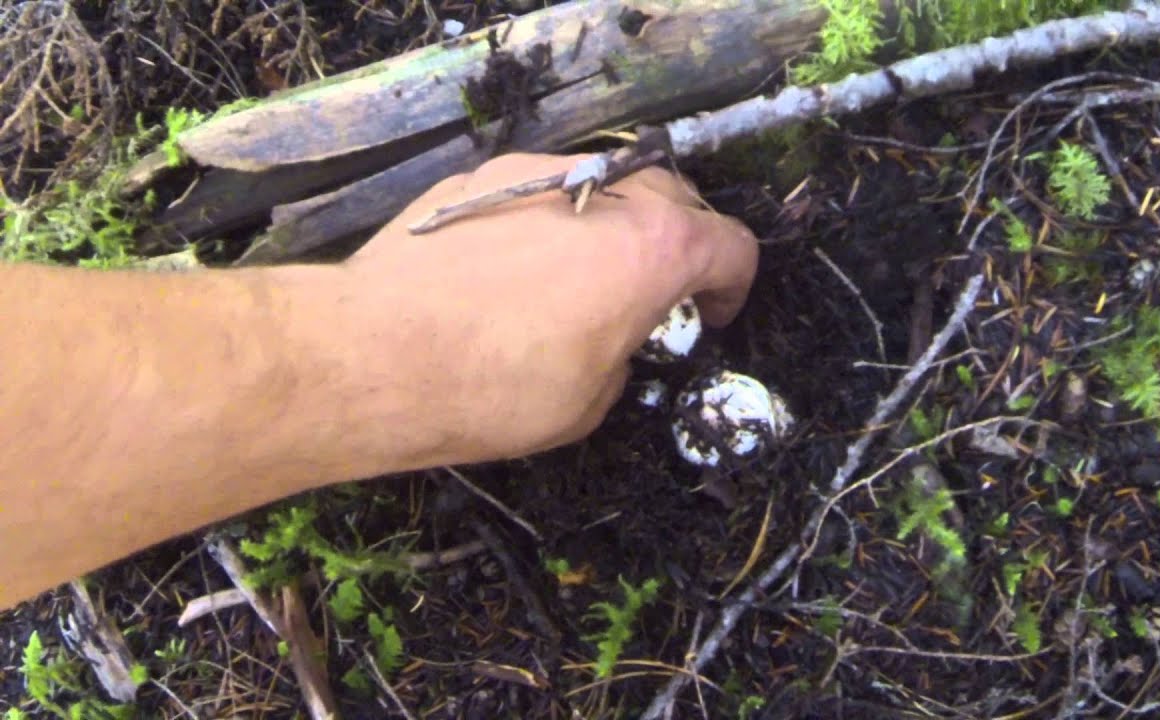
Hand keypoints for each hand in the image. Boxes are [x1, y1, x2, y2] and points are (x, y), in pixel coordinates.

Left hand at [328, 153, 758, 470]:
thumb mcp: (591, 402)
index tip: (713, 314)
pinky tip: (519, 265)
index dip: (734, 286)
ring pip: (608, 183)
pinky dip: (556, 219)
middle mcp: (605, 192)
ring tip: (588, 275)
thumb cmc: (494, 389)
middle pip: (676, 198)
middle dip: (682, 244)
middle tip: (659, 293)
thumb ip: (626, 352)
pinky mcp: (481, 176)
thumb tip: (613, 336)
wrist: (374, 354)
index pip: (731, 245)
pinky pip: (544, 189)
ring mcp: (538, 174)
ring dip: (618, 224)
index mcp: (653, 248)